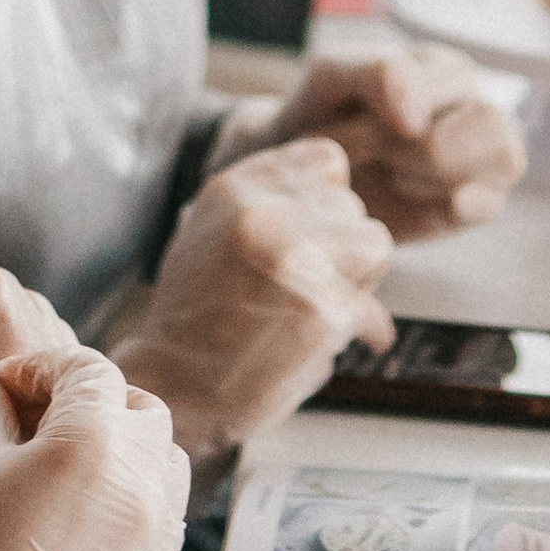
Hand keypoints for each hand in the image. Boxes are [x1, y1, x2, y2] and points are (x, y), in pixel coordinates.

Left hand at [0, 265, 74, 550]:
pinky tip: (51, 440)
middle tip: (57, 410)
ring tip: (55, 429)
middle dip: (40, 358)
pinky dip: (45, 407)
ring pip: (35, 352)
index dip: (18, 329)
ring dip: (49, 384)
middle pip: (20, 315)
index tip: (33, 380)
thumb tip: (16, 372)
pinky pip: (30, 388)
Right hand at [0, 347, 188, 550]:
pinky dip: (129, 516)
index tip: (6, 386)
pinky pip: (158, 535)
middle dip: (96, 405)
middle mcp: (144, 490)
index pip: (88, 372)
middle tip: (42, 422)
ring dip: (125, 457)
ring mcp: (158, 549)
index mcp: (95, 444)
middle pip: (142, 414)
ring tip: (67, 475)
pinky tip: (75, 534)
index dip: (42, 368)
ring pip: (164, 472)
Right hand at [115, 140, 397, 464]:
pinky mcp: (319, 311)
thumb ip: (264, 204)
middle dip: (344, 246)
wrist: (175, 389)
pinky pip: (372, 310)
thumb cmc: (195, 318)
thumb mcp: (210, 231)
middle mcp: (262, 213)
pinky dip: (368, 329)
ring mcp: (293, 259)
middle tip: (322, 283)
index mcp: (235, 188)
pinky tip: (351, 341)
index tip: (316, 234)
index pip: (325, 161)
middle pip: (351, 205)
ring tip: (330, 306)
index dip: (328, 201)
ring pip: (374, 244)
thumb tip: (333, 200)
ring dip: (361, 279)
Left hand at [216, 48, 526, 240]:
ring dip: (440, 173)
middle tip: (380, 157)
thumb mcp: (332, 76)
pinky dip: (462, 205)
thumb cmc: (321, 112)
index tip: (354, 125)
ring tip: (397, 177)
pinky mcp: (473, 203)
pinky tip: (431, 203)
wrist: (308, 168)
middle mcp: (474, 106)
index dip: (403, 110)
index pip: (452, 81)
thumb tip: (417, 116)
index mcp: (444, 68)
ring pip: (506, 157)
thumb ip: (378, 74)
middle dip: (426, 148)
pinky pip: (492, 203)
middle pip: (493, 122)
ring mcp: (482, 156)